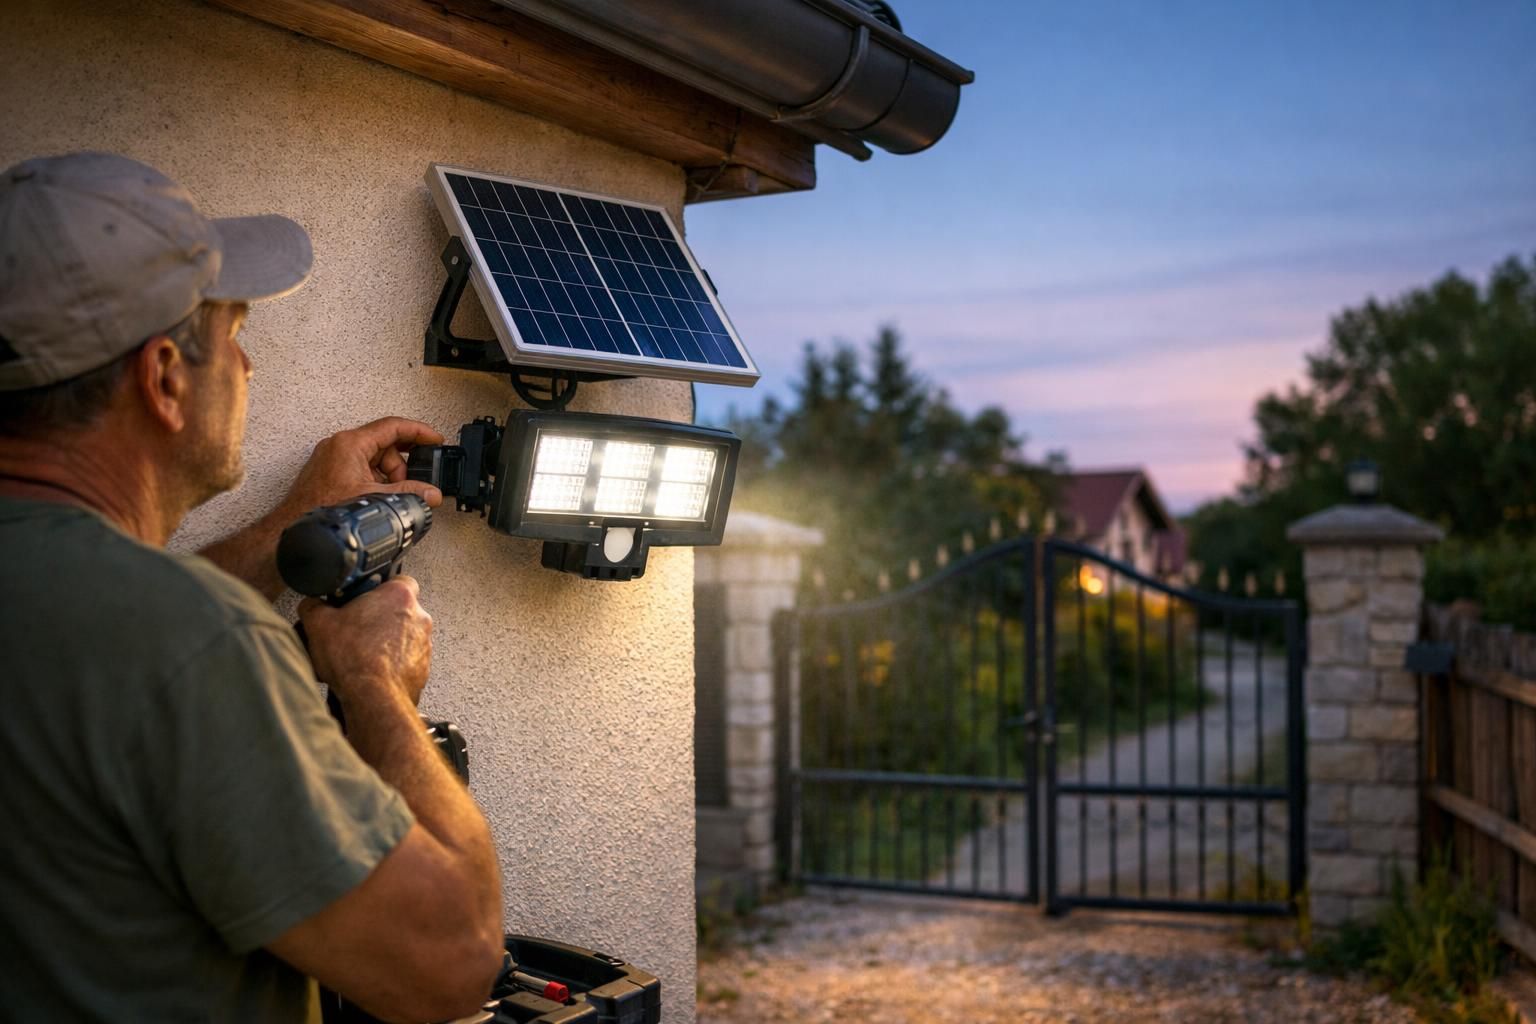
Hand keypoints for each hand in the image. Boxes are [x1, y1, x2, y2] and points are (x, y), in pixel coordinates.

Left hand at [200, 417, 447, 599]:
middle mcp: (340, 446)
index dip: (419, 432)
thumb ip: (408, 494)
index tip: (435, 439)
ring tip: (391, 498)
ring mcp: (334, 459)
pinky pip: (362, 469)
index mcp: (350, 444)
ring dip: (389, 477)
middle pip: (385, 445)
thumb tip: (431, 494)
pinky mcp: (331, 473)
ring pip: (375, 459)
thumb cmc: (322, 511)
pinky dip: (375, 482)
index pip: (393, 427)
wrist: (292, 530)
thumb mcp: (375, 499)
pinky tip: (378, 499)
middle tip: (412, 484)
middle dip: (402, 465)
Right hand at [299, 577, 432, 707]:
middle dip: (380, 618)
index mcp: (399, 595)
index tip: (365, 598)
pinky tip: (372, 670)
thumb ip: (314, 606)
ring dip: (387, 641)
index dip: (380, 589)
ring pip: (404, 635)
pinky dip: (393, 663)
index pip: (399, 579)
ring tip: (362, 652)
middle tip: (357, 628)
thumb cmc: (353, 658)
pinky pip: (407, 659)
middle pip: (400, 610)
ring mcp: (424, 643)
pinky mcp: (423, 667)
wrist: (373, 697)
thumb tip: (311, 605)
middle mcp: (419, 616)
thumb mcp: (318, 624)